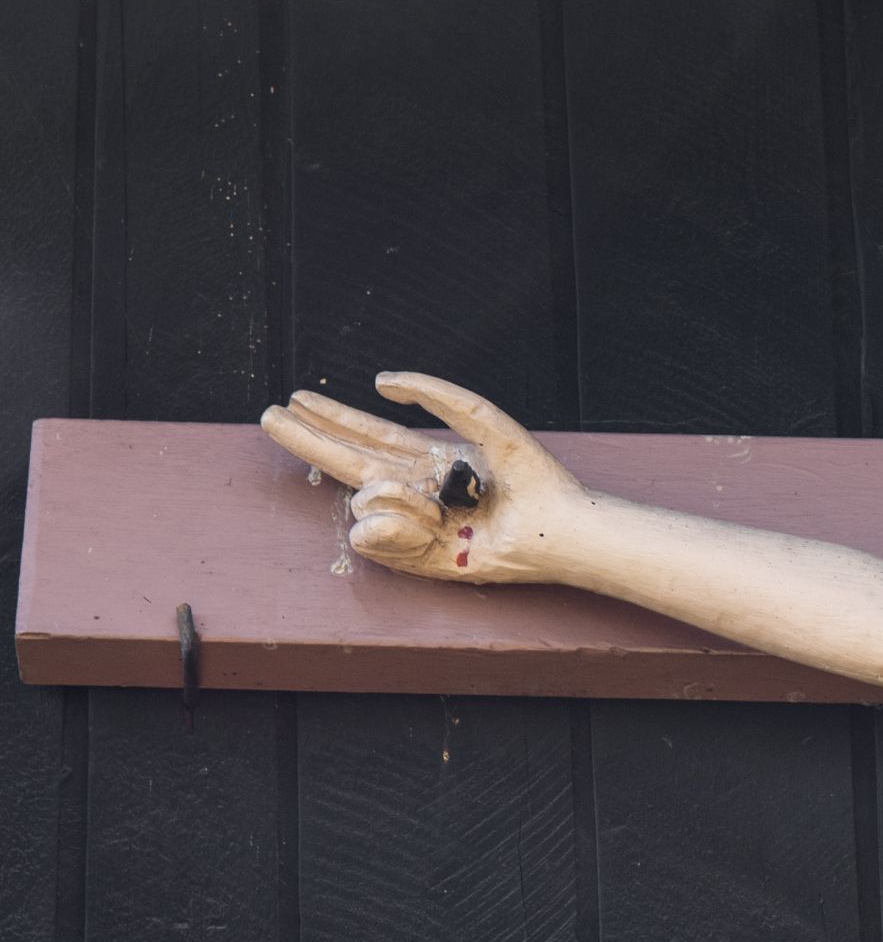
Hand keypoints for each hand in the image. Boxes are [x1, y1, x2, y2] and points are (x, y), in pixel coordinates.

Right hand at [258, 371, 577, 586]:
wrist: (554, 526)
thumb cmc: (529, 475)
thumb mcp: (481, 418)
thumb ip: (434, 394)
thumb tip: (382, 383)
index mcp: (429, 459)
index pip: (369, 435)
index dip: (333, 417)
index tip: (298, 399)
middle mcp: (417, 490)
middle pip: (349, 460)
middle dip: (310, 438)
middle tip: (270, 417)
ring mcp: (413, 524)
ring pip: (363, 500)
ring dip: (393, 496)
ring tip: (439, 506)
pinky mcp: (415, 558)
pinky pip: (373, 536)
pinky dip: (394, 526)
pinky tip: (431, 526)